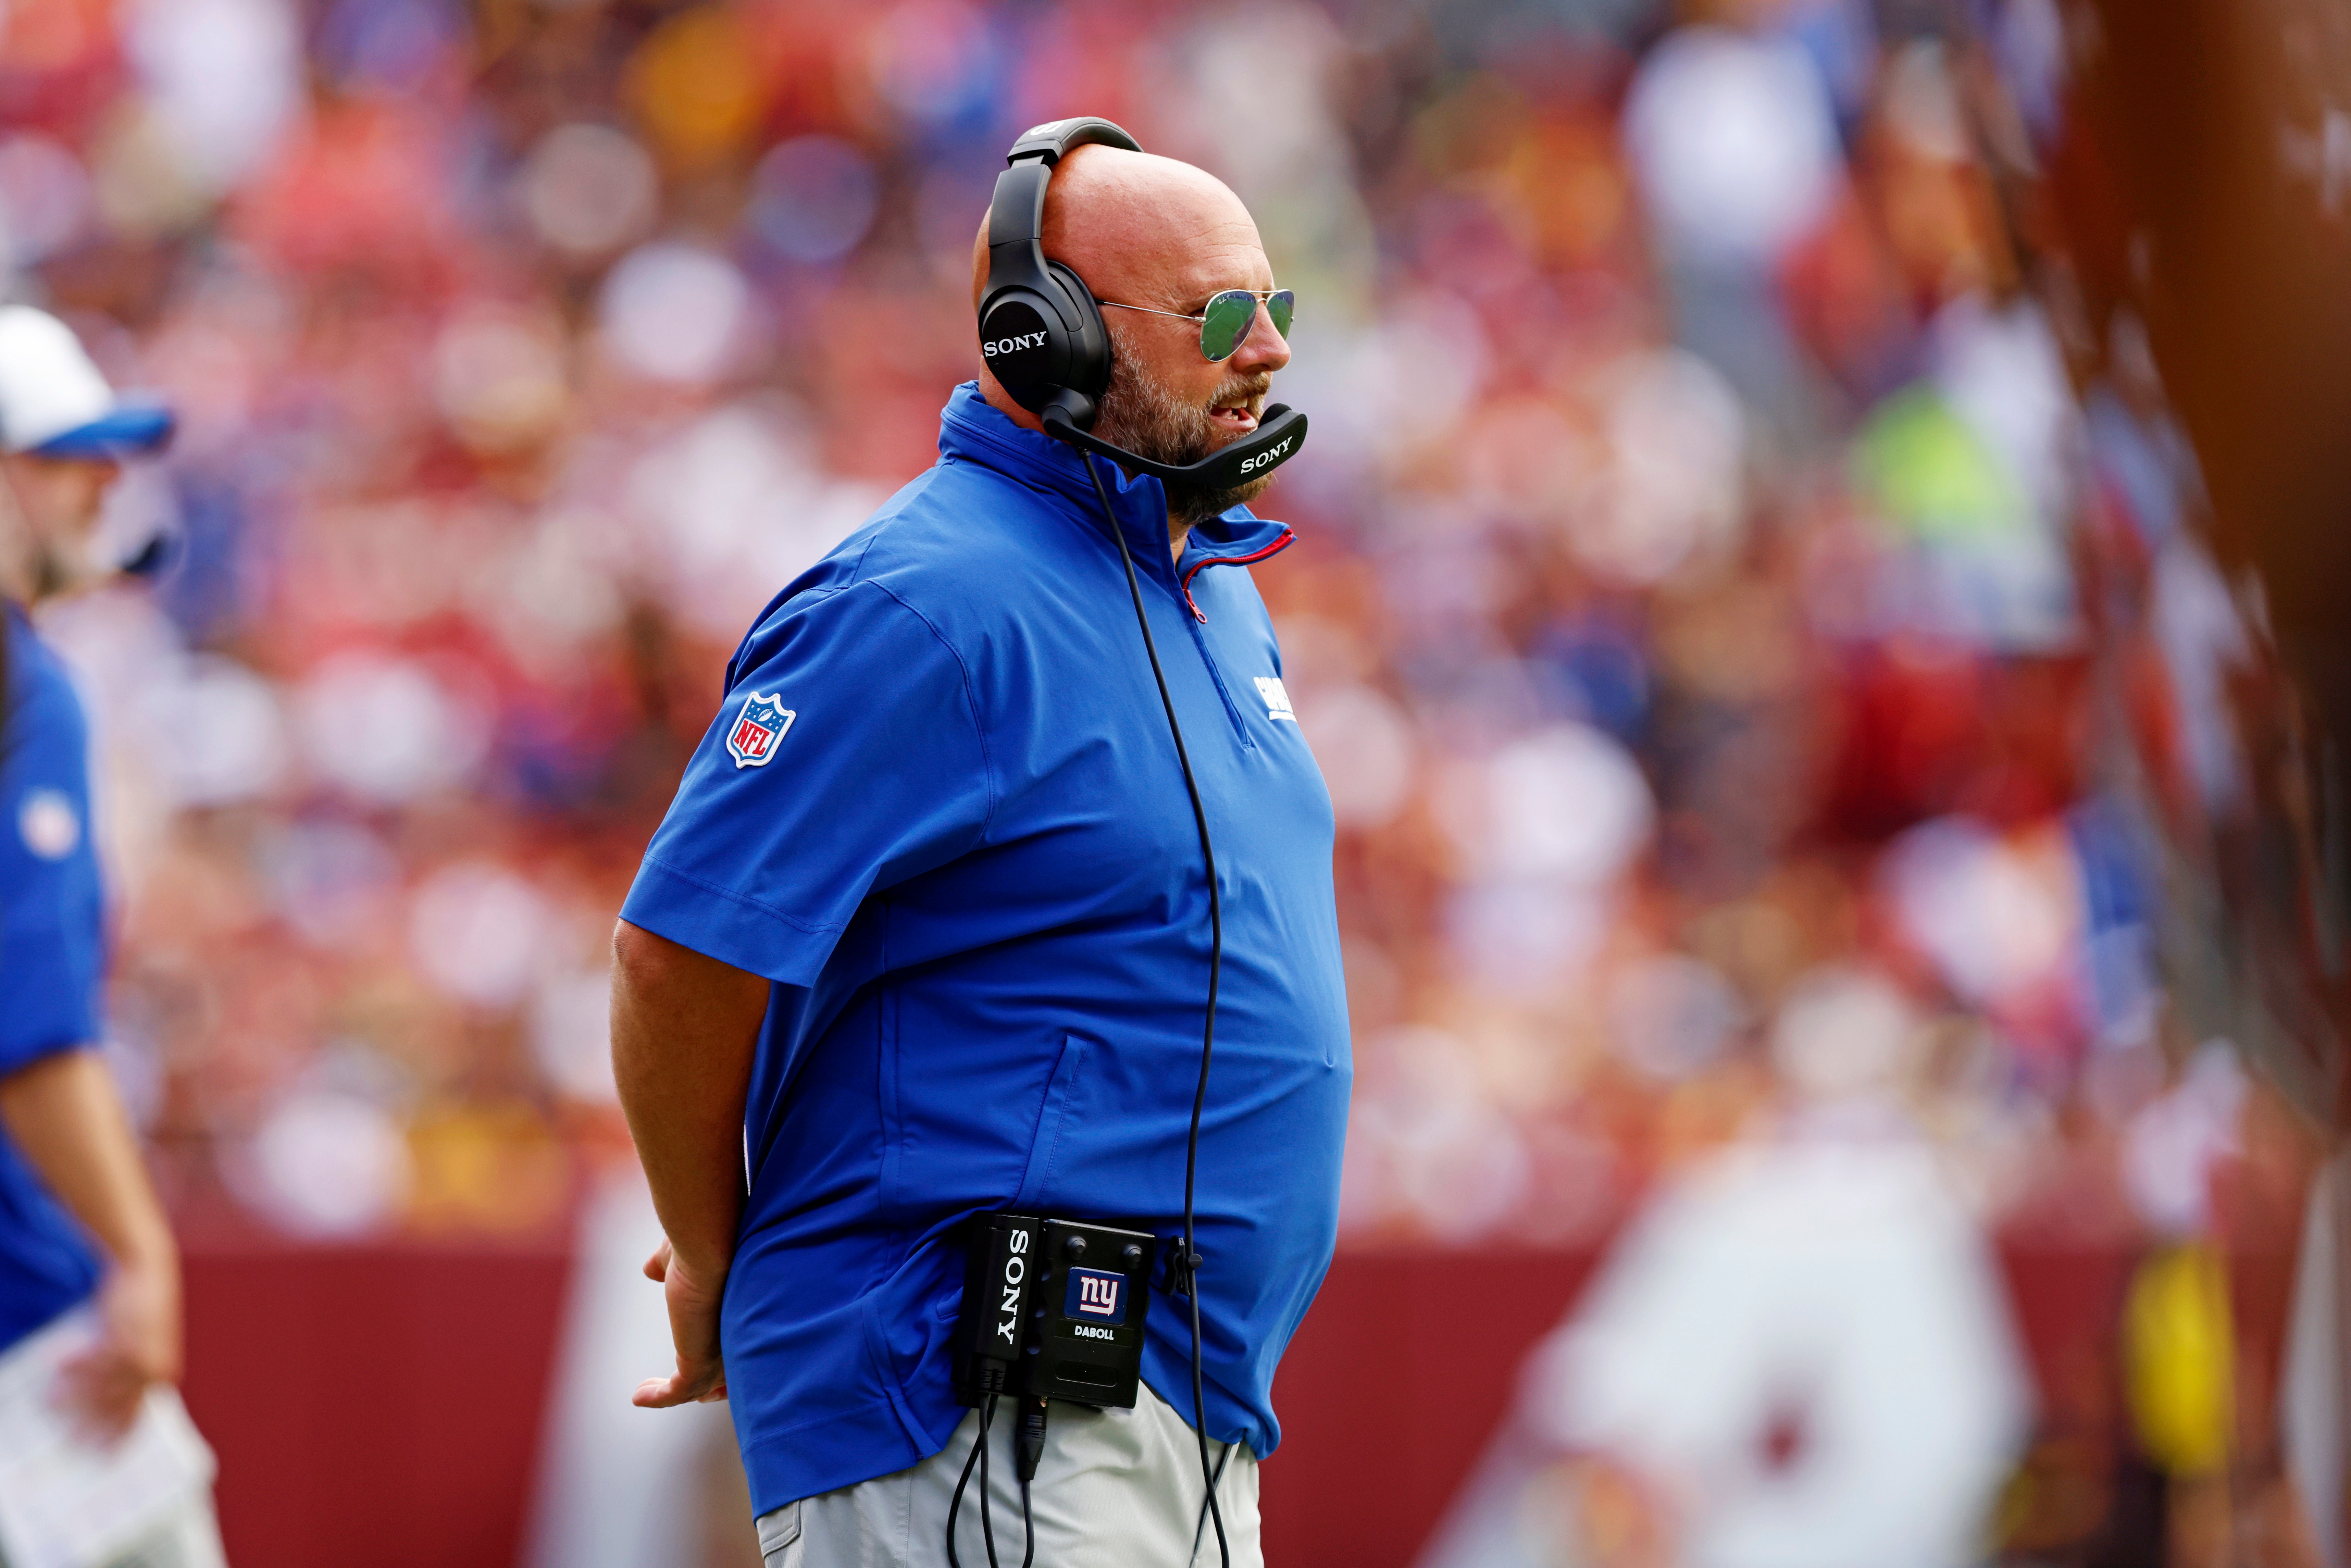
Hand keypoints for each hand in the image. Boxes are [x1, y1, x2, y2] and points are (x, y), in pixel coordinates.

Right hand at [57, 1260, 180, 1442]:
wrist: (146, 1272)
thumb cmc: (136, 1311)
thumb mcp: (136, 1345)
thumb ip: (119, 1374)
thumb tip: (92, 1402)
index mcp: (159, 1375)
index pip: (139, 1416)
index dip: (121, 1438)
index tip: (103, 1459)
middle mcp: (155, 1370)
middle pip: (119, 1410)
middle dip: (92, 1428)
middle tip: (68, 1443)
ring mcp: (142, 1355)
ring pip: (103, 1388)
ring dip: (74, 1396)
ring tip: (49, 1402)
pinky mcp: (127, 1337)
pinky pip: (96, 1360)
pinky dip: (76, 1364)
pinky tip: (55, 1363)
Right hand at [633, 1237, 729, 1406]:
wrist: (711, 1244)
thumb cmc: (703, 1241)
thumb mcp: (679, 1258)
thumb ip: (666, 1266)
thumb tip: (651, 1269)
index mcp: (737, 1315)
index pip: (735, 1347)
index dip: (723, 1360)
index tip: (711, 1364)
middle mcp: (735, 1338)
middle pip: (725, 1375)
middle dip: (712, 1388)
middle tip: (700, 1396)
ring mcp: (719, 1353)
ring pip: (700, 1387)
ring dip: (672, 1394)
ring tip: (644, 1394)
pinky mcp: (699, 1362)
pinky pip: (678, 1392)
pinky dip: (658, 1397)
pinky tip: (637, 1396)